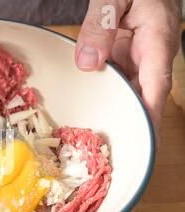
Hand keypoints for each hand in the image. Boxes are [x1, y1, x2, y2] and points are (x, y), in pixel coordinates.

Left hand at [76, 0, 181, 144]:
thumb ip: (101, 25)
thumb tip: (88, 62)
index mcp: (157, 43)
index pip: (156, 89)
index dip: (150, 118)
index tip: (143, 143)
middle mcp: (151, 57)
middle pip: (144, 99)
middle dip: (132, 126)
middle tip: (113, 153)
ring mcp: (139, 59)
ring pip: (129, 94)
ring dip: (116, 113)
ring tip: (97, 140)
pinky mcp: (126, 58)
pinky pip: (118, 83)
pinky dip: (106, 96)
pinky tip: (90, 109)